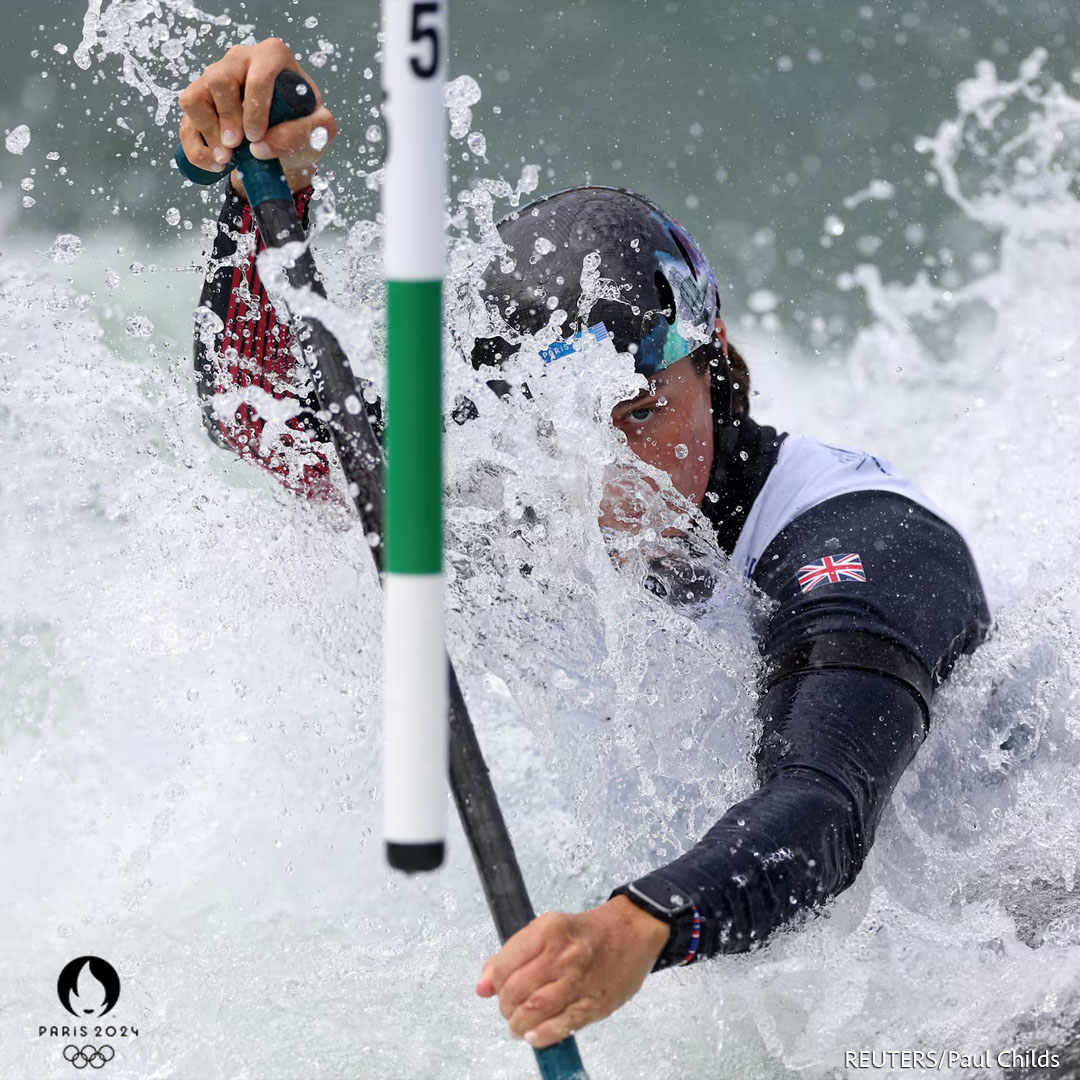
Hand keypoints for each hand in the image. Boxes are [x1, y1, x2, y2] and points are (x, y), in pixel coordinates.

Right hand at [177, 38, 337, 199]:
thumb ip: (306, 132)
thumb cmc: (302, 128)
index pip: (258, 75)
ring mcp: (215, 77)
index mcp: (272, 57)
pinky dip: (198, 147)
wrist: (285, 143)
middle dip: (228, 119)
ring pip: (196, 97)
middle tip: (239, 146)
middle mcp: (240, 60)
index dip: (255, 109)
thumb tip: (262, 145)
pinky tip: (216, 162)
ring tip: (228, 157)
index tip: (257, 137)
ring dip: (210, 132)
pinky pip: (187, 121)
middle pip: (220, 80)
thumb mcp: (320, 130)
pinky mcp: (199, 100)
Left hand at [475, 897, 669, 1048]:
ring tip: (518, 1025)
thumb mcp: (547, 929)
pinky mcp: (596, 1002)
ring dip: (519, 1024)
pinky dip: (543, 1035)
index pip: (505, 965)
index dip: (492, 983)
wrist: (632, 931)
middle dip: (505, 1007)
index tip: (491, 989)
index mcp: (548, 930)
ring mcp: (580, 980)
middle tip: (507, 1010)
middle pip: (517, 990)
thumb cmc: (586, 932)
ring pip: (536, 1010)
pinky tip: (534, 1035)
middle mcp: (564, 954)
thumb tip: (482, 987)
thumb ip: (513, 954)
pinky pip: (562, 1026)